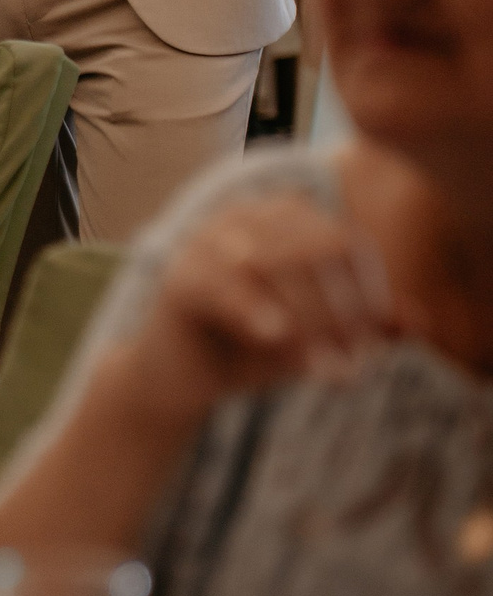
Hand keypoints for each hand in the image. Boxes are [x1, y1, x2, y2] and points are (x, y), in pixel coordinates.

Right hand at [114, 194, 405, 431]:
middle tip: (357, 365)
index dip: (368, 289)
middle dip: (342, 311)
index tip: (380, 341)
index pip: (342, 239)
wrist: (181, 379)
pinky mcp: (178, 275)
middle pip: (311, 249)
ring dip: (308, 321)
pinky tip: (276, 335)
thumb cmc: (253, 349)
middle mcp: (245, 216)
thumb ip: (365, 326)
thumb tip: (417, 322)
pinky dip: (251, 308)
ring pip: (271, 265)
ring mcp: (206, 239)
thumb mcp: (317, 338)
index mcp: (283, 218)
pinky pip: (220, 284)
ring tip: (328, 371)